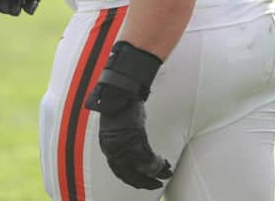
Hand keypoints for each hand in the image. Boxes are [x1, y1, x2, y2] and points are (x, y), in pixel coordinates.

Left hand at [85, 41, 172, 189]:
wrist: (121, 89)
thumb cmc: (121, 105)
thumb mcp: (119, 128)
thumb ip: (124, 141)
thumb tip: (136, 154)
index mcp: (107, 146)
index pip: (118, 171)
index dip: (132, 179)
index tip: (142, 183)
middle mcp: (112, 148)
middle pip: (129, 173)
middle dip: (144, 181)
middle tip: (156, 185)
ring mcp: (123, 143)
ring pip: (141, 167)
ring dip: (156, 172)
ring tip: (166, 172)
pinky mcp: (134, 137)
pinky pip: (148, 157)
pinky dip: (157, 163)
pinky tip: (165, 163)